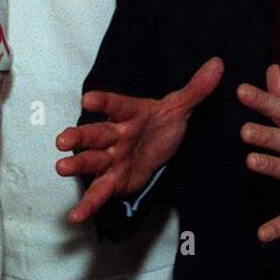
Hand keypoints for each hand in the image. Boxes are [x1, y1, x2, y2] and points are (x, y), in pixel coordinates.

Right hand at [55, 56, 223, 223]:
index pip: (116, 105)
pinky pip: (98, 192)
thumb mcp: (180, 108)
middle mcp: (115, 135)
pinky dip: (87, 205)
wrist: (160, 149)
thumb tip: (218, 63)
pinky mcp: (113, 181)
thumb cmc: (162, 125)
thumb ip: (196, 89)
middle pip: (96, 134)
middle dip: (79, 136)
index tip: (88, 99)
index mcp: (129, 114)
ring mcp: (111, 159)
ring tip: (62, 167)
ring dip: (77, 164)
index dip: (103, 102)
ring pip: (92, 160)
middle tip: (63, 139)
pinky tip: (75, 216)